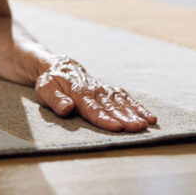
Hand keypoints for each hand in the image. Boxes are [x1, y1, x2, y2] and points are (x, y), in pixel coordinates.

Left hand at [35, 56, 157, 131]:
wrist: (59, 66)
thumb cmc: (51, 82)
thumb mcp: (45, 89)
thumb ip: (56, 100)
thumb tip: (67, 108)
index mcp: (77, 91)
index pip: (91, 107)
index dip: (103, 118)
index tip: (116, 127)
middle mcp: (94, 90)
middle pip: (110, 106)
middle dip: (124, 117)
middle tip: (137, 128)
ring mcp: (104, 89)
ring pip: (121, 102)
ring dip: (134, 113)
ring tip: (146, 125)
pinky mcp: (110, 90)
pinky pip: (126, 98)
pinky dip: (138, 106)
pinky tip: (150, 117)